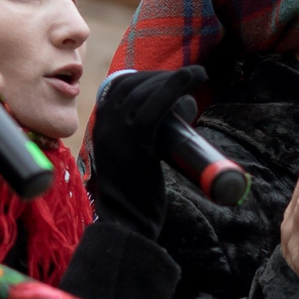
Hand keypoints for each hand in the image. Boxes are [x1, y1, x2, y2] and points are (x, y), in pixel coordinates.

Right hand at [88, 65, 208, 235]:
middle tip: (187, 80)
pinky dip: (177, 84)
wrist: (125, 222)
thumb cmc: (134, 198)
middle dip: (162, 76)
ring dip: (175, 77)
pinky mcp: (137, 140)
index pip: (120, 87)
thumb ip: (134, 147)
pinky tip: (195, 76)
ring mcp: (118, 130)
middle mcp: (105, 124)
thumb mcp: (127, 162)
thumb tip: (159, 136)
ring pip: (147, 90)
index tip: (168, 82)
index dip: (146, 78)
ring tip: (196, 77)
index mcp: (101, 127)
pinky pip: (157, 103)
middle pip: (134, 84)